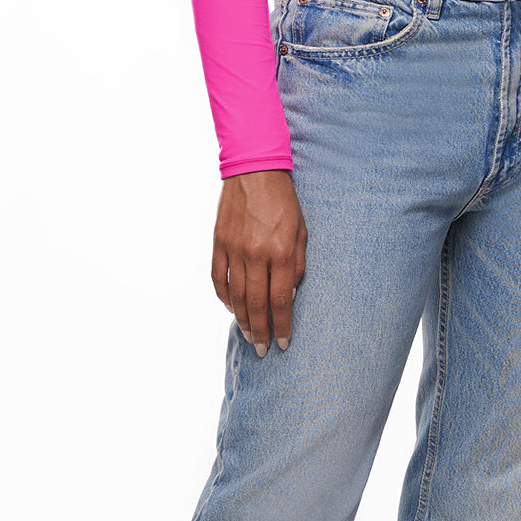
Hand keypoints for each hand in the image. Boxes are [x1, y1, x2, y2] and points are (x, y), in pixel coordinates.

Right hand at [211, 170, 306, 356]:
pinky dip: (223, 297)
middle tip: (263, 350)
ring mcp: (234, 249)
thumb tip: (291, 294)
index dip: (282, 325)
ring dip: (241, 320)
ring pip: (235, 296)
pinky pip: (218, 278)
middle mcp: (256, 254)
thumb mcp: (302, 231)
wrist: (255, 170)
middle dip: (261, 331)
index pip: (281, 300)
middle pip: (256, 304)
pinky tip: (231, 309)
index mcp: (281, 252)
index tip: (283, 343)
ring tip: (249, 336)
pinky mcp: (218, 243)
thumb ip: (298, 264)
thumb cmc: (284, 202)